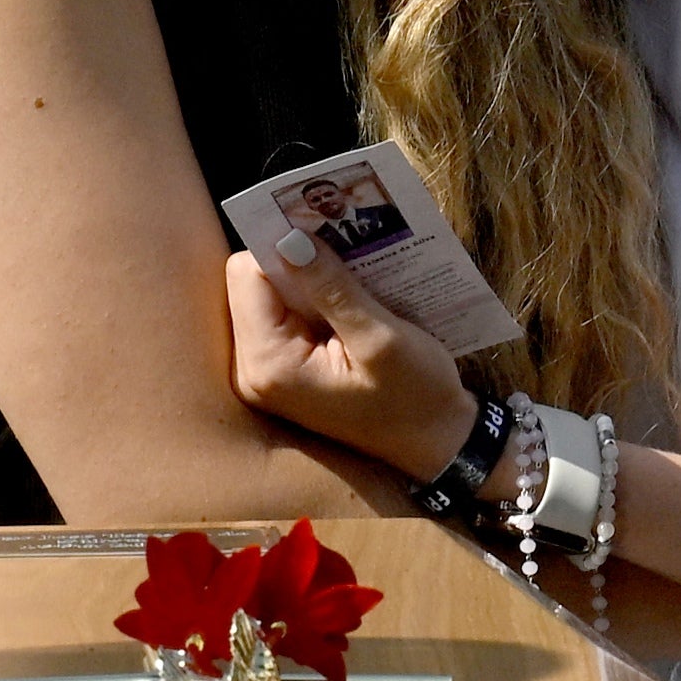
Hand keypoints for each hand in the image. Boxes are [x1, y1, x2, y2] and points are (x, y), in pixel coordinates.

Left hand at [225, 235, 477, 483]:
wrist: (434, 444)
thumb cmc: (415, 397)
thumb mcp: (380, 338)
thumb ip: (332, 288)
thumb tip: (290, 238)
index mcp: (269, 365)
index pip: (247, 275)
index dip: (284, 249)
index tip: (326, 237)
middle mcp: (252, 371)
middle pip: (250, 284)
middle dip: (292, 263)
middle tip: (342, 253)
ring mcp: (264, 374)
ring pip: (267, 297)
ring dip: (305, 281)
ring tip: (349, 276)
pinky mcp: (281, 372)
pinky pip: (282, 318)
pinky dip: (310, 301)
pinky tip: (346, 298)